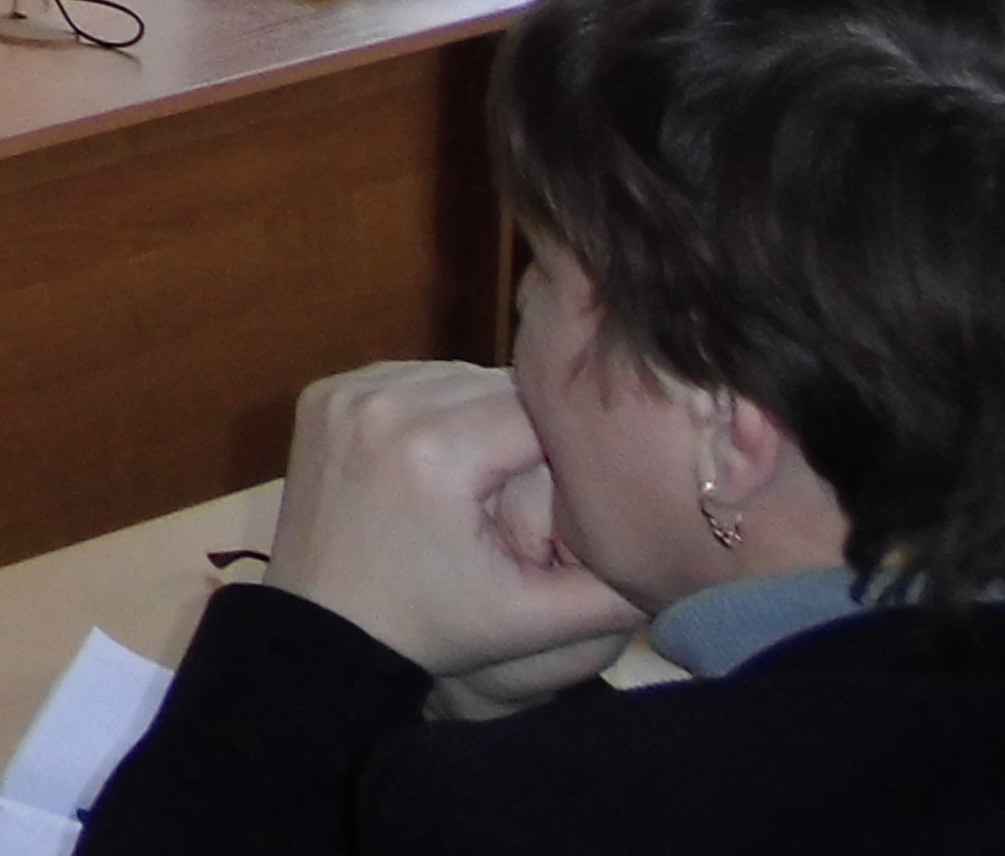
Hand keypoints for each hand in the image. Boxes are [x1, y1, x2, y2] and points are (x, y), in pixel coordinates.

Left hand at [267, 363, 643, 695]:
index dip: (568, 448)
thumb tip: (682, 548)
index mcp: (436, 450)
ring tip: (493, 469)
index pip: (539, 415)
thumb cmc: (432, 625)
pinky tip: (441, 453)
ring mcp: (346, 392)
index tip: (575, 484)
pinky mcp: (322, 393)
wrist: (323, 630)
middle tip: (537, 480)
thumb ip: (614, 586)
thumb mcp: (534, 618)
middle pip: (495, 386)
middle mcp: (385, 403)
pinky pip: (405, 379)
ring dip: (481, 411)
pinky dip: (432, 407)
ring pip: (453, 375)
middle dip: (527, 428)